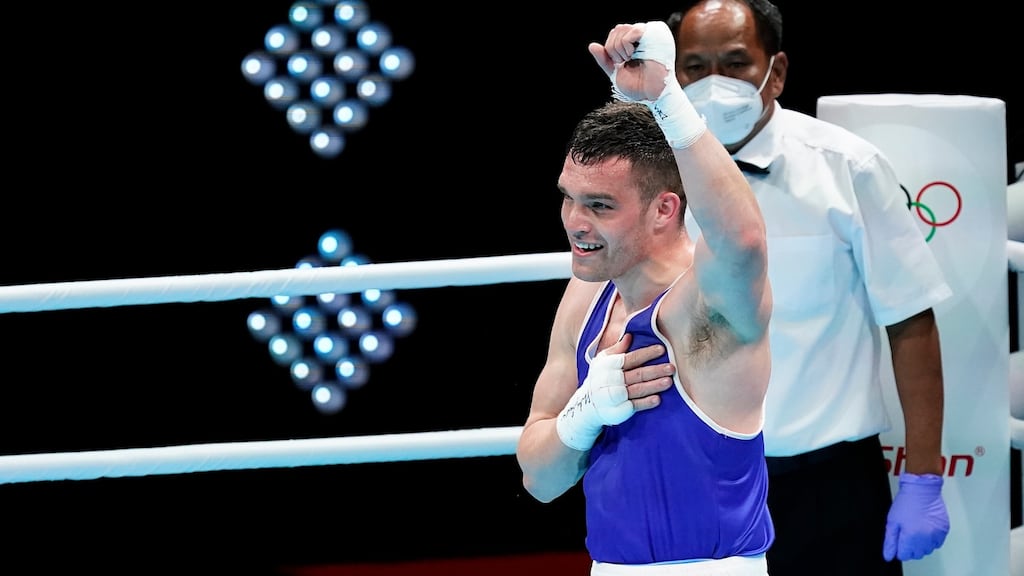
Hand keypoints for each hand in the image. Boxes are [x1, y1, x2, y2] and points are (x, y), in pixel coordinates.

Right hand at [555, 334, 673, 450]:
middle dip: (654, 371)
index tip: (661, 349)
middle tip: (672, 367)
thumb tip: (630, 335)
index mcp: (607, 366)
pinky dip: (645, 403)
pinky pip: (633, 406)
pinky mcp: (617, 411)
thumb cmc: (600, 378)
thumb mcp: (603, 361)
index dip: (645, 354)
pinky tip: (657, 399)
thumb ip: (617, 349)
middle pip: (635, 374)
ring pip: (636, 390)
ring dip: (653, 386)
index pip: (629, 358)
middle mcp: (609, 381)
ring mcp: (613, 397)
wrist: (587, 405)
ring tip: (669, 381)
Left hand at [588, 21, 674, 102]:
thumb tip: (591, 45)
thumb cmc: (638, 86)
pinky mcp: (657, 35)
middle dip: (613, 48)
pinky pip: (635, 30)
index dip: (611, 48)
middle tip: (624, 61)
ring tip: (630, 59)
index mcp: (636, 43)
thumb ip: (604, 60)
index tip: (621, 63)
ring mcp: (651, 34)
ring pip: (623, 28)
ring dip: (620, 47)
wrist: (652, 95)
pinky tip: (634, 55)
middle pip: (618, 29)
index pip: (616, 33)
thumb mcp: (615, 72)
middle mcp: (644, 36)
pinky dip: (628, 44)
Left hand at [883, 473, 949, 560]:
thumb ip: (890, 541)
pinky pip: (937, 543)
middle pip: (917, 554)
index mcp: (910, 536)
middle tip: (907, 534)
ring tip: (916, 530)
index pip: (904, 555)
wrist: (922, 489)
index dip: (900, 549)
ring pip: (928, 550)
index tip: (899, 542)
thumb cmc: (906, 502)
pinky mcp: (944, 531)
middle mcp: (925, 538)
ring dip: (921, 545)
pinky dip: (931, 540)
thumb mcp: (892, 521)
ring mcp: (936, 535)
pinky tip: (925, 529)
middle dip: (910, 548)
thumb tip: (889, 555)